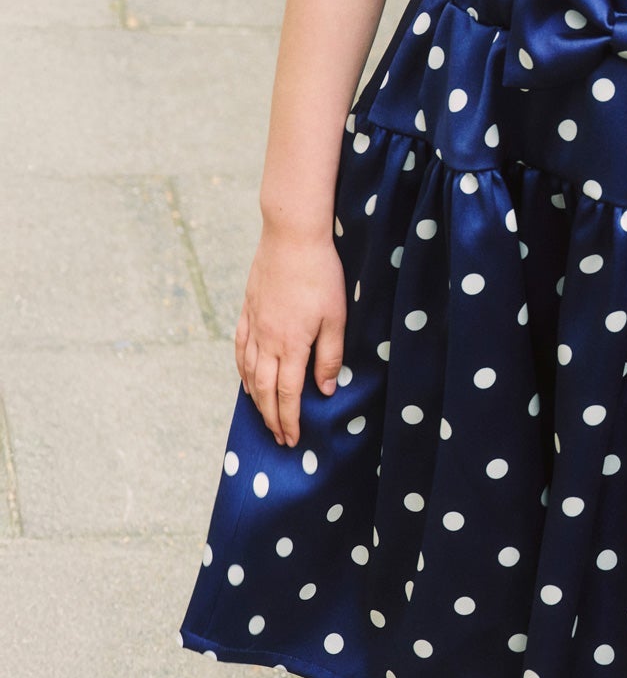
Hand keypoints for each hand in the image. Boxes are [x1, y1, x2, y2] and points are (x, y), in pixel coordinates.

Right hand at [236, 225, 347, 445]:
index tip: (291, 439)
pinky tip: (245, 378)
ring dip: (255, 398)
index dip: (289, 419)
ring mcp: (254, 325)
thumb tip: (325, 389)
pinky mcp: (248, 310)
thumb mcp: (335, 317)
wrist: (291, 237)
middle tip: (278, 437)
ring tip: (263, 415)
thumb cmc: (320, 275)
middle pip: (264, 389)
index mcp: (291, 345)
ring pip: (248, 372)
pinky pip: (240, 349)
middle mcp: (267, 340)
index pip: (288, 393)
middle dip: (272, 417)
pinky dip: (241, 370)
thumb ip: (329, 356)